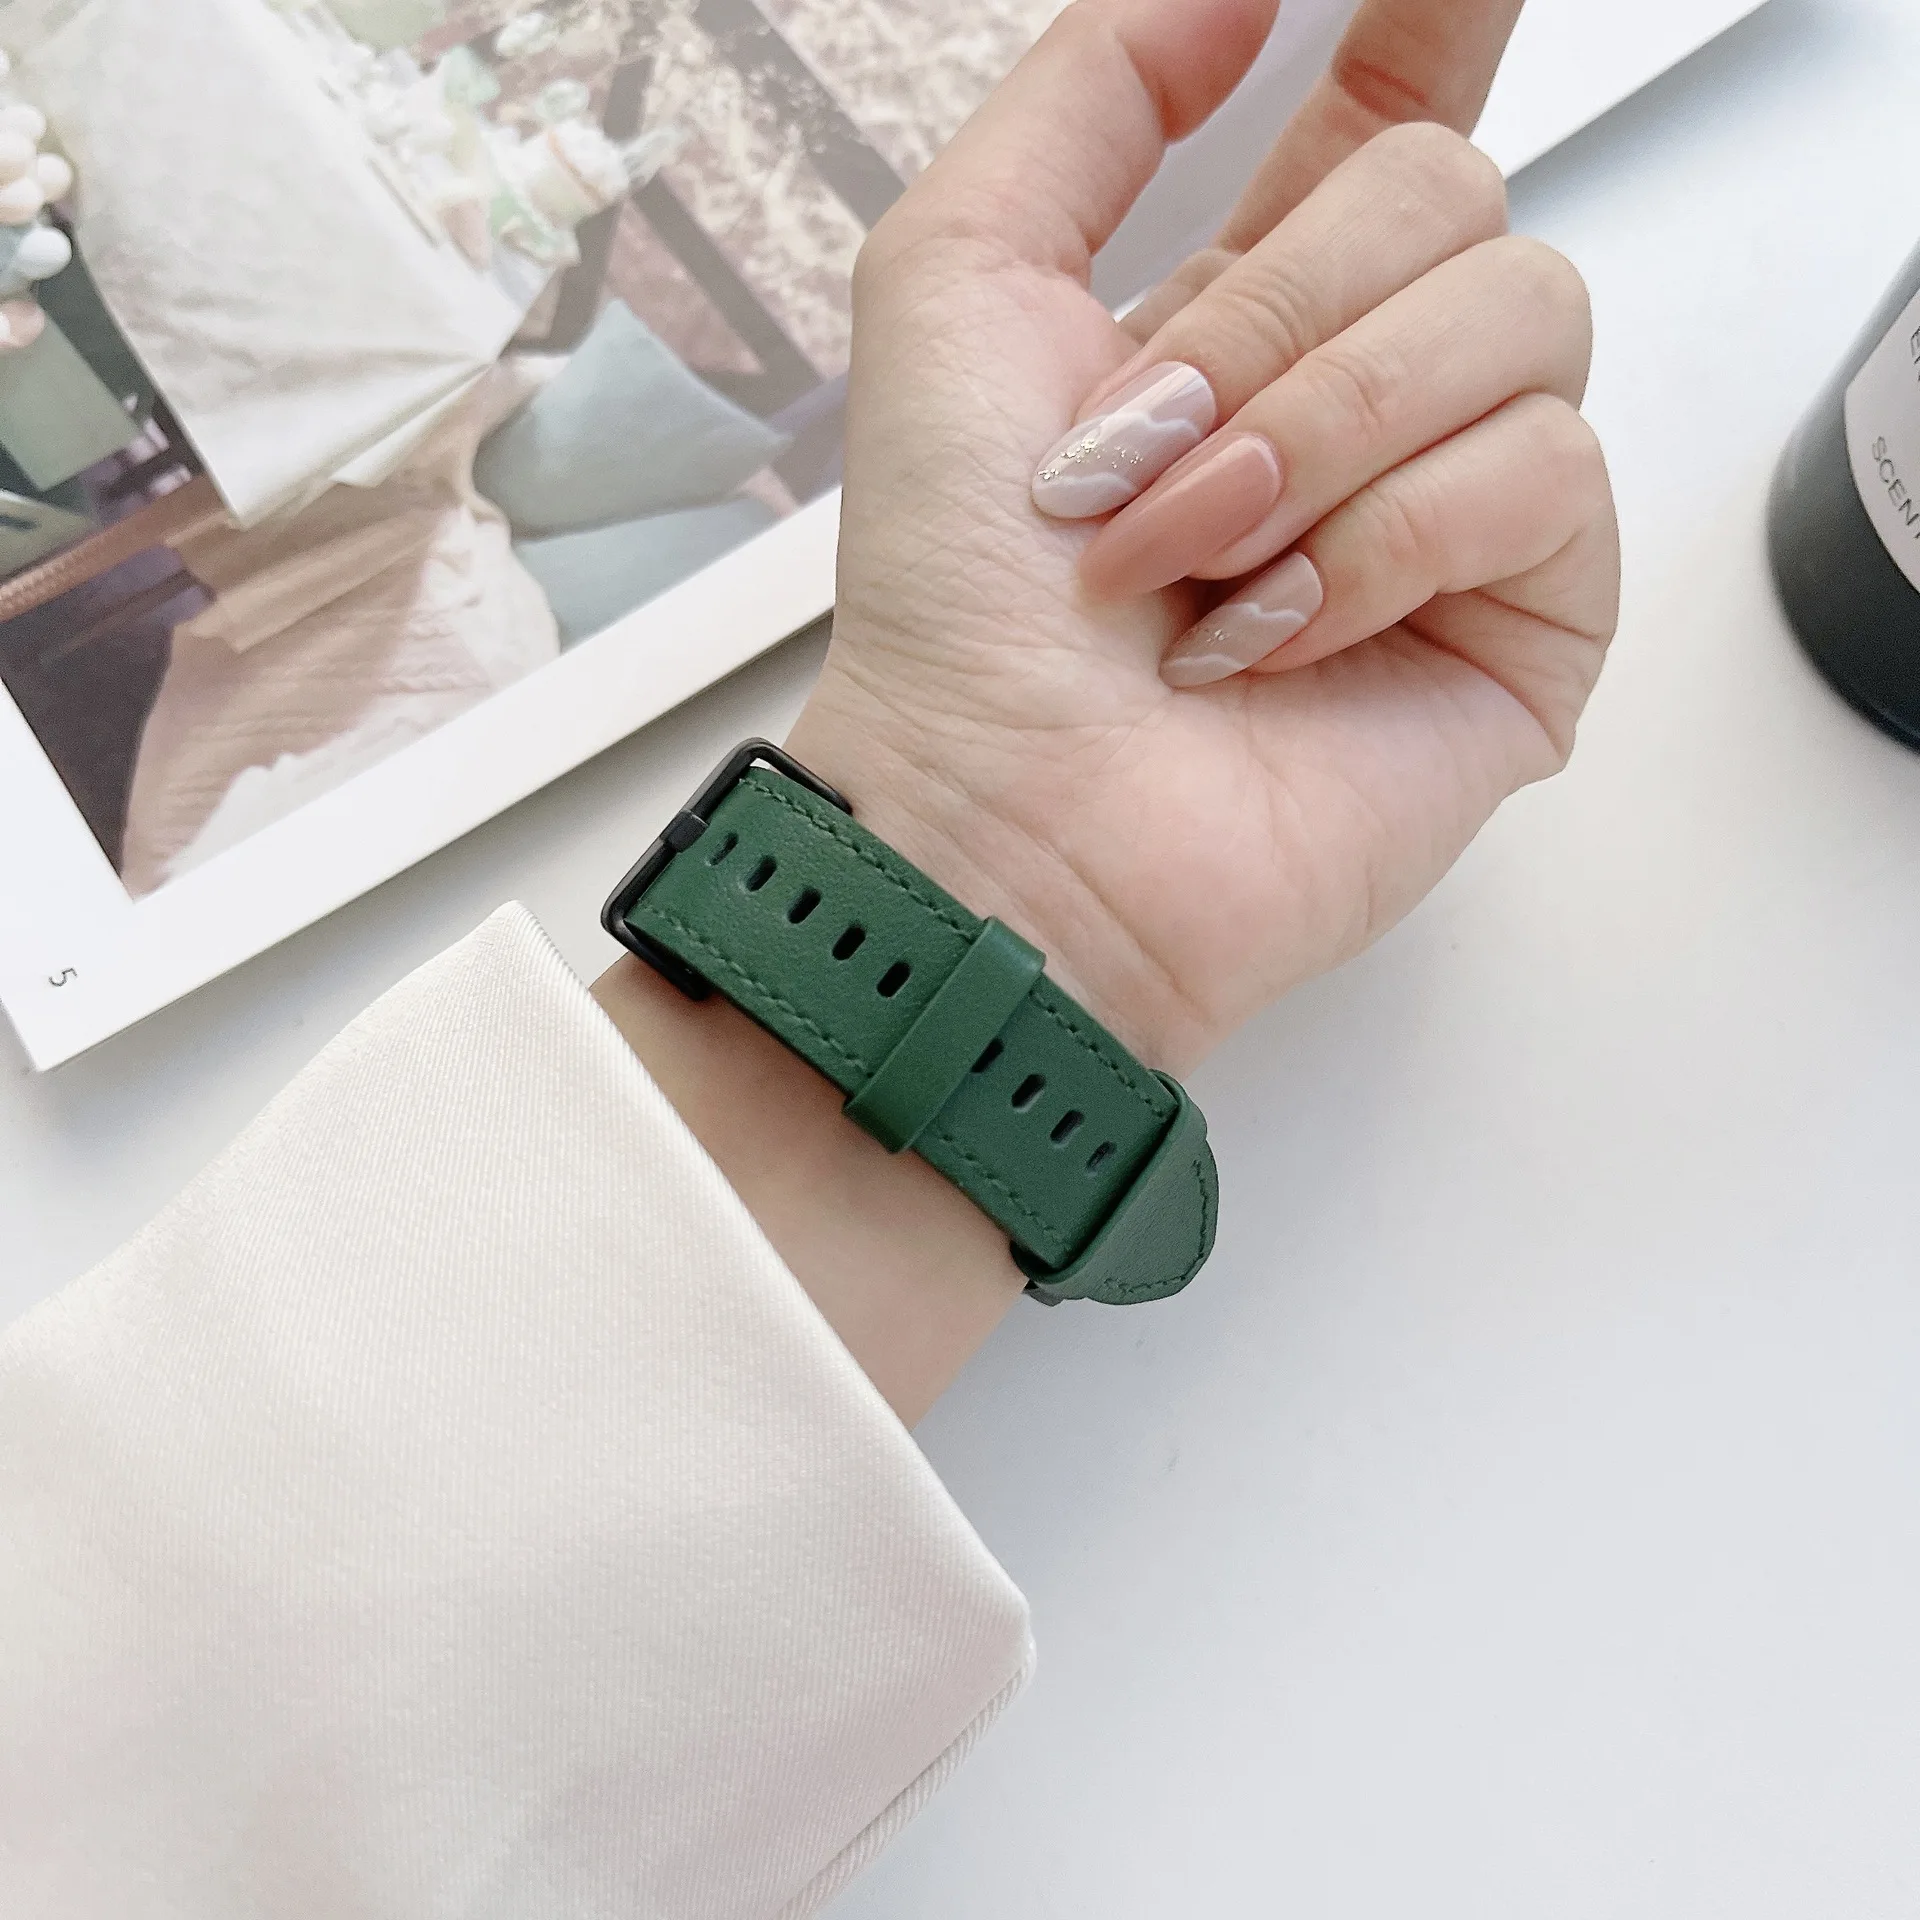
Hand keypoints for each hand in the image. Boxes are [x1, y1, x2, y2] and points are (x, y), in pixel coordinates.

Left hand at [601, 0, 1620, 1418]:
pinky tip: (1273, 638)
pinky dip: (1381, 546)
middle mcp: (1370, 385)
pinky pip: (1543, 473)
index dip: (1440, 21)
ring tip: (1196, 566)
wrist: (1004, 816)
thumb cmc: (959, 597)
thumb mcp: (957, 282)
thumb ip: (1093, 92)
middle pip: (1458, 193)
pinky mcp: (1530, 615)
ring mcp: (1461, 501)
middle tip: (1150, 460)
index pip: (1403, 109)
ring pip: (1524, 314)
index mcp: (1255, 300)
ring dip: (1316, 438)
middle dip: (1274, 321)